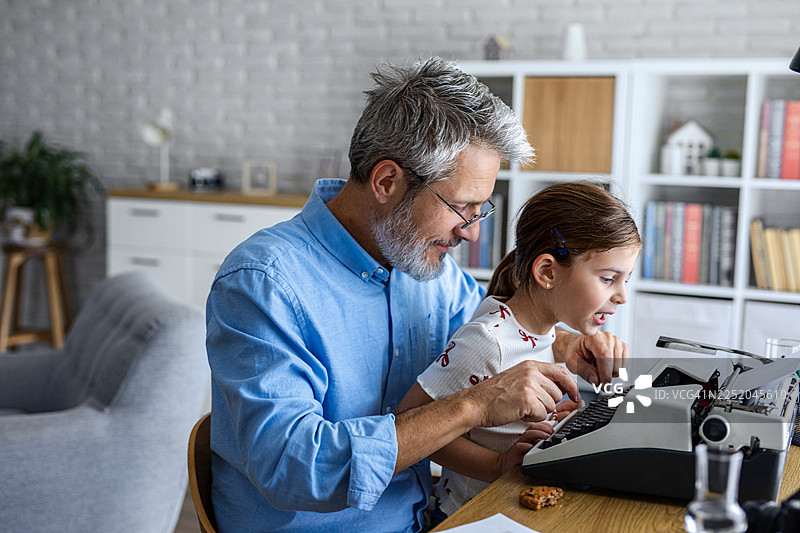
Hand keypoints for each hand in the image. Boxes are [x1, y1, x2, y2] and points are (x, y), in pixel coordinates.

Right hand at [465, 360, 579, 427]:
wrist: (476, 403)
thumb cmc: (494, 394)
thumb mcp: (518, 378)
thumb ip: (539, 381)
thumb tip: (565, 392)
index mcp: (530, 365)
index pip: (561, 372)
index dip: (571, 386)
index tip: (575, 396)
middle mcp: (531, 372)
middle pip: (557, 393)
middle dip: (547, 403)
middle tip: (529, 405)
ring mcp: (529, 385)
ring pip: (551, 405)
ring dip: (538, 411)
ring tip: (520, 407)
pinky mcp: (527, 400)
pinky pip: (542, 414)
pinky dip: (532, 418)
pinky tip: (518, 413)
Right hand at [498, 422, 553, 474]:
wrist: (506, 462)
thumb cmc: (521, 454)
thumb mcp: (532, 448)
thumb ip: (539, 443)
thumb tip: (550, 439)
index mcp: (529, 436)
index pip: (537, 426)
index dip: (545, 425)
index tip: (553, 430)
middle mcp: (524, 438)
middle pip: (532, 427)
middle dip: (543, 428)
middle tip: (551, 432)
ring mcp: (519, 444)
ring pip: (527, 434)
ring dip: (538, 434)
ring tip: (546, 437)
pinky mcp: (515, 452)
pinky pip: (519, 446)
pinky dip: (526, 446)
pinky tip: (531, 447)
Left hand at [557, 330, 628, 384]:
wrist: (579, 346)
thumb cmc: (575, 352)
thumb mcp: (572, 362)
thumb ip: (583, 371)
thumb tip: (596, 381)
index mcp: (593, 336)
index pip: (604, 355)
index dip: (605, 373)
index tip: (604, 386)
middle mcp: (607, 337)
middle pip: (614, 363)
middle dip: (604, 374)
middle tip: (593, 371)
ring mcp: (617, 341)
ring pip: (620, 367)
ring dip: (610, 373)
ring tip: (598, 367)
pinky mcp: (624, 347)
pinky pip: (624, 366)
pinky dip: (616, 371)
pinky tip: (606, 366)